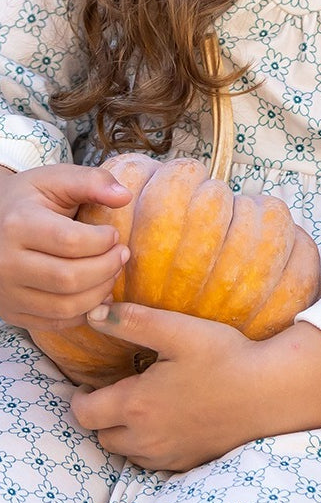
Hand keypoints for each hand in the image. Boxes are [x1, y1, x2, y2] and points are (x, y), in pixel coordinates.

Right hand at [0, 163, 130, 329]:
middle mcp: (6, 263)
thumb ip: (91, 182)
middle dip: (106, 268)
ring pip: (63, 307)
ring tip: (111, 272)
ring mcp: (6, 292)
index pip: (70, 242)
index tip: (114, 234)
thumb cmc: (27, 199)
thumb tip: (125, 196)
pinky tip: (96, 293)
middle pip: (68, 278)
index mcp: (17, 225)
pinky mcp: (11, 311)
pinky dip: (82, 312)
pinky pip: (53, 323)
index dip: (102, 241)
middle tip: (122, 254)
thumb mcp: (54, 179)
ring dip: (99, 293)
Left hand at [70, 301, 320, 470]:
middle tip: (116, 390)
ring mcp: (165, 455)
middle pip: (100, 435)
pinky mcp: (185, 463)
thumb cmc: (225, 358)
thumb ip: (132, 321)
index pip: (83, 413)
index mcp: (136, 405)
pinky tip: (167, 421)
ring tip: (141, 404)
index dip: (79, 398)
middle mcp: (143, 438)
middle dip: (100, 415)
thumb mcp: (179, 331)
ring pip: (124, 451)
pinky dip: (148, 445)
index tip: (88, 384)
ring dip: (123, 432)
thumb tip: (93, 314)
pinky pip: (151, 461)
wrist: (268, 394)